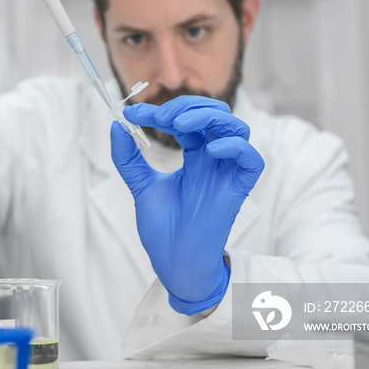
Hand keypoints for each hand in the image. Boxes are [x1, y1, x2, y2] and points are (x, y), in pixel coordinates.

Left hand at [110, 96, 264, 314]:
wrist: (172, 262)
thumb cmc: (163, 228)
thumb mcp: (141, 185)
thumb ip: (128, 157)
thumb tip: (116, 126)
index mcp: (194, 155)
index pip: (186, 119)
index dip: (161, 111)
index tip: (132, 114)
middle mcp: (213, 159)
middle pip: (215, 114)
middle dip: (188, 106)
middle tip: (159, 116)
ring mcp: (227, 172)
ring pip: (237, 128)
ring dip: (209, 117)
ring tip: (177, 124)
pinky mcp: (238, 189)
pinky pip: (252, 160)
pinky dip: (235, 147)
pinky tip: (209, 149)